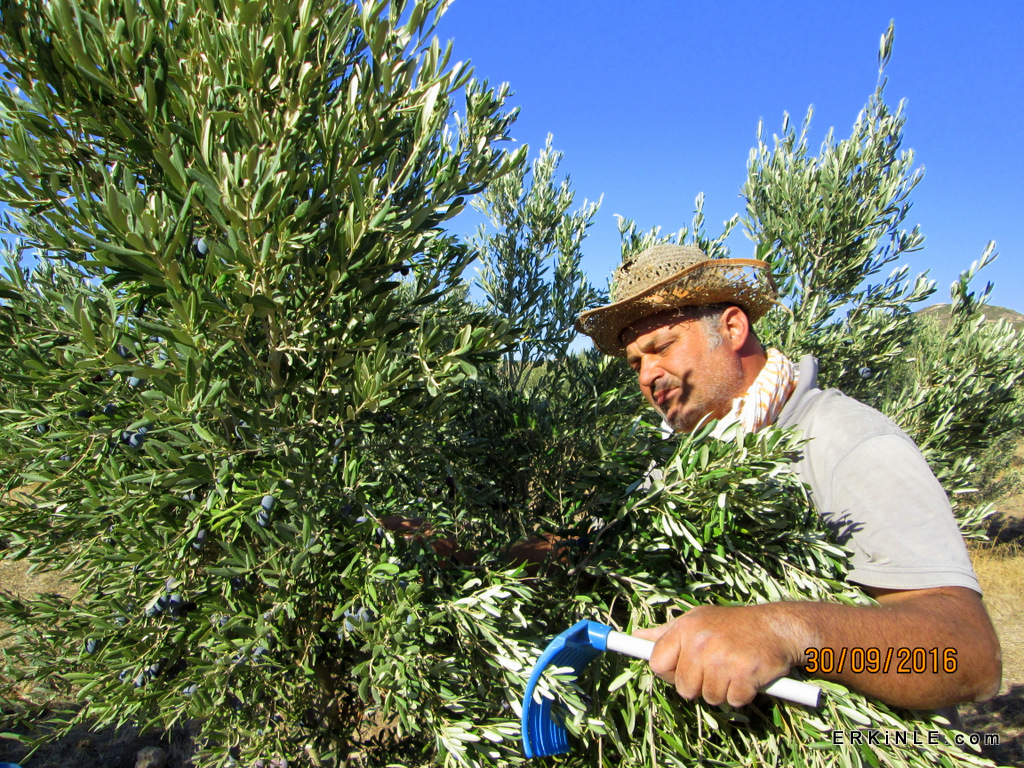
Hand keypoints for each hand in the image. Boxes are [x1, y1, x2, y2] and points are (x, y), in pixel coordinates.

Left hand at [634, 605, 800, 706]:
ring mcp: (723, 659)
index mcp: (685, 628)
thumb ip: (666, 632)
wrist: (776, 627)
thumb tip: (636, 636)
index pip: (657, 663)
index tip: (681, 671)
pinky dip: (742, 694)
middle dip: (699, 685)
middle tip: (716, 668)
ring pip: (709, 697)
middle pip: (684, 687)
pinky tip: (747, 675)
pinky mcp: (744, 675)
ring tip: (733, 669)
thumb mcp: (697, 620)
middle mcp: (701, 643)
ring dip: (722, 690)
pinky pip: (733, 700)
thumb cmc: (733, 625)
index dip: (669, 673)